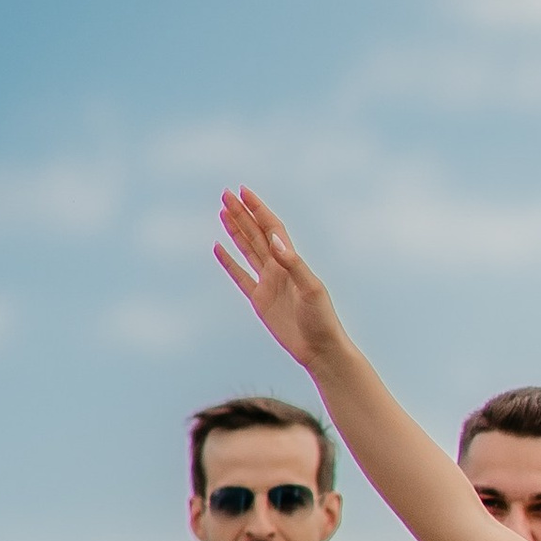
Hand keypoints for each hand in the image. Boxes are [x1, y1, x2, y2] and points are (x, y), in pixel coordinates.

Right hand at [215, 187, 343, 375]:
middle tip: (225, 194)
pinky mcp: (260, 300)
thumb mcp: (310, 289)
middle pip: (256, 234)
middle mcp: (279, 268)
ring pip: (248, 249)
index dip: (257, 209)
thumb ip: (292, 263)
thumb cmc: (322, 319)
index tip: (242, 192)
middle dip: (242, 213)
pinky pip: (240, 276)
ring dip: (236, 230)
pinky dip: (229, 261)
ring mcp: (268, 283)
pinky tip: (219, 247)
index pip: (271, 228)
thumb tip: (275, 240)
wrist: (320, 349)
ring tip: (222, 212)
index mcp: (291, 261)